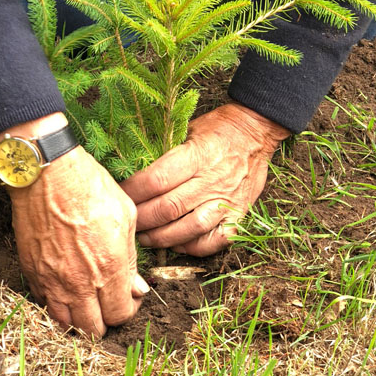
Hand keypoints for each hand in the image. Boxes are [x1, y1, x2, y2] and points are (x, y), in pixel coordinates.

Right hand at [0, 114, 147, 336]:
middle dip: (105, 321)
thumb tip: (136, 287)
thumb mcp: (126, 216)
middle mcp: (80, 282)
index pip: (120, 314)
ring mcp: (52, 280)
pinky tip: (66, 287)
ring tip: (87, 302)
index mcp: (109, 268)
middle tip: (108, 302)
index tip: (130, 296)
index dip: (129, 309)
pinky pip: (44, 304)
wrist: (47, 173)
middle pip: (93, 329)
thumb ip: (132, 258)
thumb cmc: (90, 187)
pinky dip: (56, 304)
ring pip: (65, 324)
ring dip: (78, 319)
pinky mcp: (32, 272)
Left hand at [120, 103, 289, 256]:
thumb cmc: (217, 128)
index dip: (133, 192)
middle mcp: (211, 180)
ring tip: (145, 238)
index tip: (119, 196)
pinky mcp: (240, 214)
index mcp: (196, 155)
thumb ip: (166, 152)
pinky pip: (216, 241)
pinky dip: (193, 247)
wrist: (255, 130)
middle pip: (168, 208)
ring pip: (188, 228)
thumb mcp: (187, 129)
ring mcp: (226, 200)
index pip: (156, 180)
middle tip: (127, 222)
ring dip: (161, 238)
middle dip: (142, 219)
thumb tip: (134, 171)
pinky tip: (177, 244)